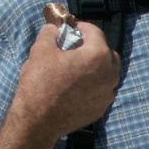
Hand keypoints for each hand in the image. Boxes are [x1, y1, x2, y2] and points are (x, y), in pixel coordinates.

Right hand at [6, 21, 119, 148]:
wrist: (38, 120)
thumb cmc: (40, 82)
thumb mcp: (41, 49)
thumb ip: (50, 33)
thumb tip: (54, 29)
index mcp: (98, 56)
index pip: (95, 32)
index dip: (81, 28)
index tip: (69, 30)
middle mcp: (109, 74)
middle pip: (106, 52)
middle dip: (92, 47)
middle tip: (73, 49)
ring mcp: (107, 94)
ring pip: (107, 73)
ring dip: (94, 67)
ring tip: (74, 69)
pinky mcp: (101, 109)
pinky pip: (102, 90)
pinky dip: (93, 84)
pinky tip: (75, 87)